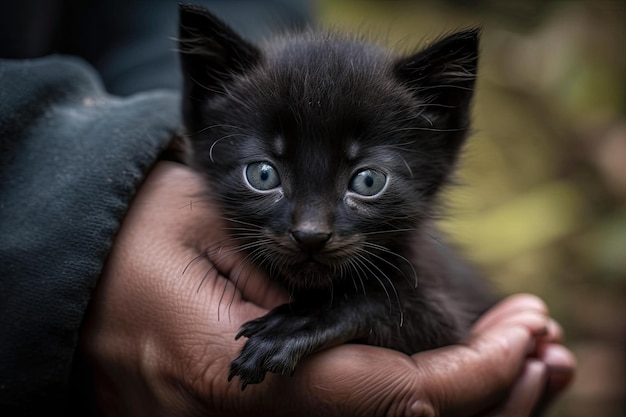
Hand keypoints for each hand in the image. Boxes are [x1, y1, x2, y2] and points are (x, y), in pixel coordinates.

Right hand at [79, 162, 574, 415]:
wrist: (83, 283)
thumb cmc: (140, 240)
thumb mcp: (215, 229)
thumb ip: (293, 278)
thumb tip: (380, 319)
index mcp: (243, 375)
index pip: (391, 397)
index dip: (473, 374)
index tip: (524, 331)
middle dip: (490, 398)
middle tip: (542, 345)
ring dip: (468, 403)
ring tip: (525, 361)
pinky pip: (354, 415)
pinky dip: (419, 394)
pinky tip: (458, 369)